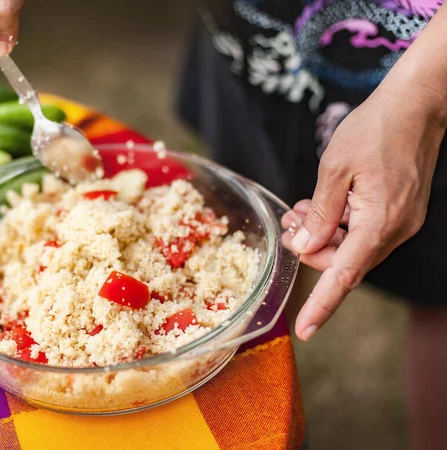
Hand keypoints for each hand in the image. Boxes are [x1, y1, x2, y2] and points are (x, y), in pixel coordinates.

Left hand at [283, 81, 445, 340]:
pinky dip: (338, 224)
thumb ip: (318, 214)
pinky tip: (320, 205)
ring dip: (321, 234)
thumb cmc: (374, 130)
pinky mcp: (399, 213)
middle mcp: (394, 230)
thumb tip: (303, 249)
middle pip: (341, 261)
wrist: (417, 106)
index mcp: (378, 223)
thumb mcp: (334, 170)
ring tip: (299, 209)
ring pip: (350, 247)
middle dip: (309, 248)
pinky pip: (362, 232)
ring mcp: (400, 223)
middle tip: (287, 223)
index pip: (344, 276)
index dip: (322, 305)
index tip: (304, 330)